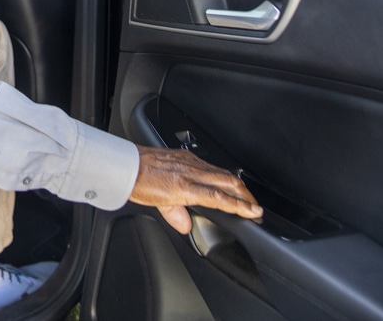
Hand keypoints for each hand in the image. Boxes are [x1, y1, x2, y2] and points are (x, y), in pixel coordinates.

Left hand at [129, 146, 262, 234]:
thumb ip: (176, 217)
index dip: (240, 206)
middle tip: (255, 206)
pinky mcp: (186, 156)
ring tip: (244, 196)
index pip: (220, 198)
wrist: (127, 163)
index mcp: (185, 187)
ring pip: (221, 172)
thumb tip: (187, 226)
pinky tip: (222, 180)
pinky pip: (210, 165)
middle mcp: (191, 171)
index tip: (254, 212)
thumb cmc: (138, 183)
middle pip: (228, 182)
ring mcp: (189, 162)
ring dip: (236, 185)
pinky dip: (221, 175)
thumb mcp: (157, 206)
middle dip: (246, 195)